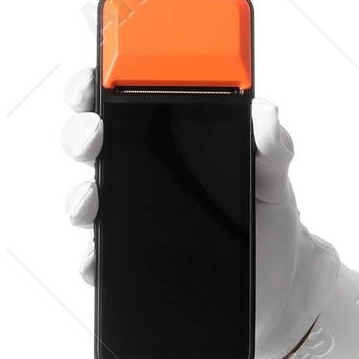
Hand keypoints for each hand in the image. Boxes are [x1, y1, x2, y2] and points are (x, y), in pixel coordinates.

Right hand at [59, 68, 336, 358]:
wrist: (280, 281)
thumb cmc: (270, 216)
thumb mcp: (276, 176)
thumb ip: (273, 145)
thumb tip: (264, 112)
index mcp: (175, 139)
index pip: (125, 100)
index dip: (101, 83)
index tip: (95, 77)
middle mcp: (142, 173)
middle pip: (92, 144)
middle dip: (82, 133)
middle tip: (95, 133)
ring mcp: (130, 218)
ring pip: (86, 200)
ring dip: (79, 195)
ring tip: (92, 197)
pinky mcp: (130, 263)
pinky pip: (96, 258)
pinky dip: (89, 255)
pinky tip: (97, 254)